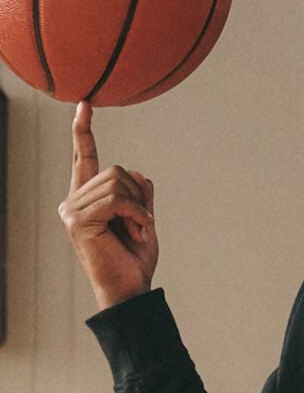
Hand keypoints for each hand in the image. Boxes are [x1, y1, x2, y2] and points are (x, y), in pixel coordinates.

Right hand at [58, 101, 158, 310]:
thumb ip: (140, 192)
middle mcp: (72, 201)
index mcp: (87, 198)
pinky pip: (118, 199)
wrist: (131, 288)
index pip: (84, 158)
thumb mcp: (143, 217)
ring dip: (140, 207)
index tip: (85, 104)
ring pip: (118, 182)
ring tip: (138, 230)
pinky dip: (137, 213)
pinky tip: (139, 231)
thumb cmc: (135, 257)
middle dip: (141, 196)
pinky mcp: (77, 220)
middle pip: (117, 171)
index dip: (84, 131)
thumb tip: (139, 174)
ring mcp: (71, 210)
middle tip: (142, 224)